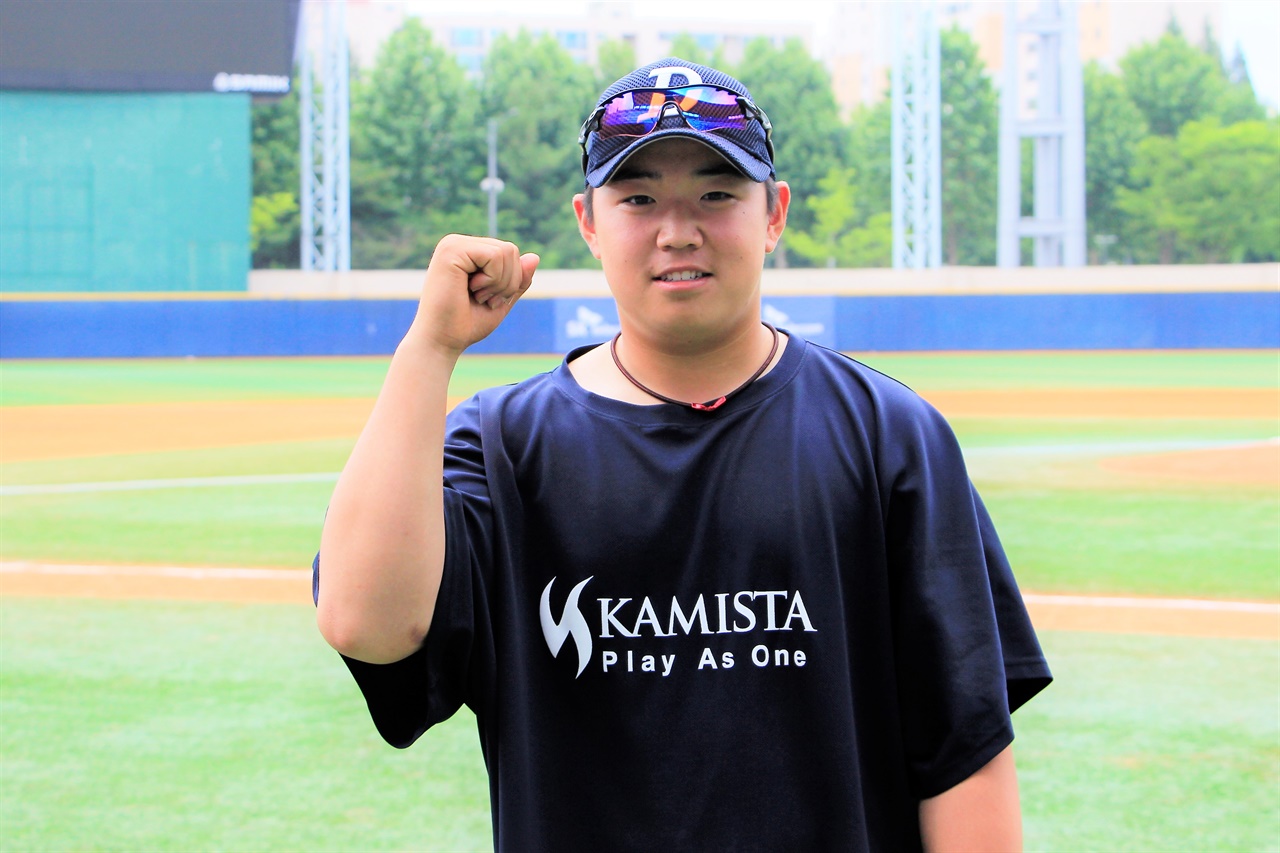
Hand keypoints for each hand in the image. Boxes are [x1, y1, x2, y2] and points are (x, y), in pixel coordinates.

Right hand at [406, 234, 538, 357]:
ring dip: (500, 283)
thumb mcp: (501, 299)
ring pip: (506, 251)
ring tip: (477, 296)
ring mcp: (453, 244)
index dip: (511, 281)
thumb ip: (517, 279)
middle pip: (511, 250)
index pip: (510, 253)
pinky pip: (495, 255)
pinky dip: (493, 280)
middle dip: (507, 282)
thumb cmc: (466, 324)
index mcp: (467, 252)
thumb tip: (535, 256)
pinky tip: (471, 290)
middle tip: (483, 300)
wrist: (441, 342)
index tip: (489, 300)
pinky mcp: (451, 250)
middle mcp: (458, 243)